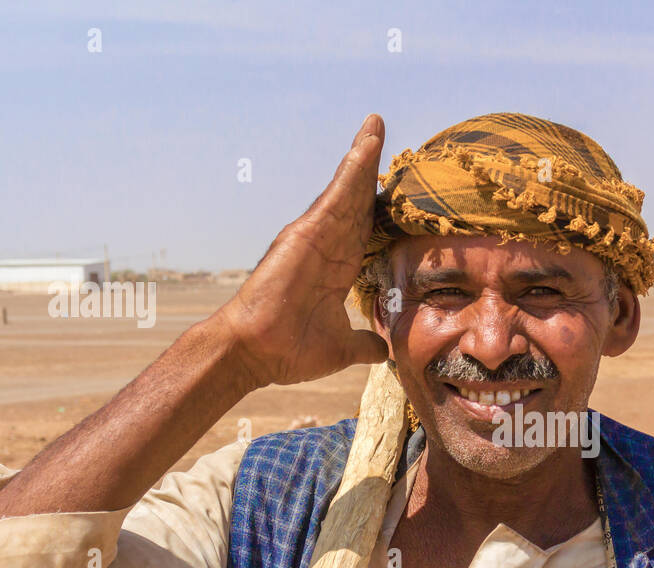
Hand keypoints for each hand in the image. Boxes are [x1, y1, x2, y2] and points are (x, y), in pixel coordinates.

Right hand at [215, 114, 389, 388]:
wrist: (257, 354)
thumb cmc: (289, 351)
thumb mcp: (340, 348)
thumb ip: (363, 343)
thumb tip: (383, 350)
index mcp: (336, 269)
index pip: (363, 229)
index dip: (378, 207)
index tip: (396, 187)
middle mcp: (326, 247)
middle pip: (355, 201)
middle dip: (369, 170)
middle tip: (380, 133)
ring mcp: (314, 237)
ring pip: (346, 191)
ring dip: (362, 158)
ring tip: (376, 127)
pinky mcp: (305, 233)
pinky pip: (335, 196)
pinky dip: (353, 170)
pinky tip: (367, 146)